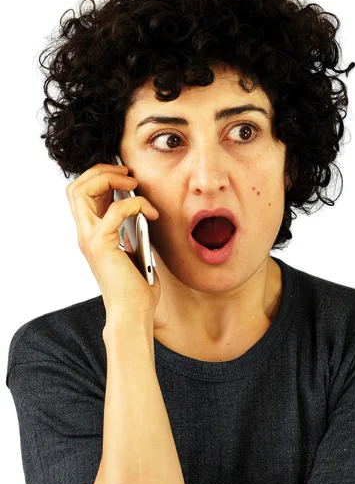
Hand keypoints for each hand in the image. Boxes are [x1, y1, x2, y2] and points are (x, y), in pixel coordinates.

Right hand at [66, 163, 162, 328]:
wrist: (133, 313)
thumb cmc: (136, 286)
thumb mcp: (131, 248)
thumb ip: (127, 228)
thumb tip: (136, 205)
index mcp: (91, 232)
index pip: (80, 193)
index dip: (99, 176)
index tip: (125, 175)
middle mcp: (85, 233)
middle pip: (75, 186)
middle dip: (101, 170)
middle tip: (127, 173)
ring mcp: (90, 239)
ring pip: (82, 191)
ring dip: (110, 179)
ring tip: (134, 184)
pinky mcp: (102, 245)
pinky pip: (115, 210)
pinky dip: (136, 204)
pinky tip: (151, 213)